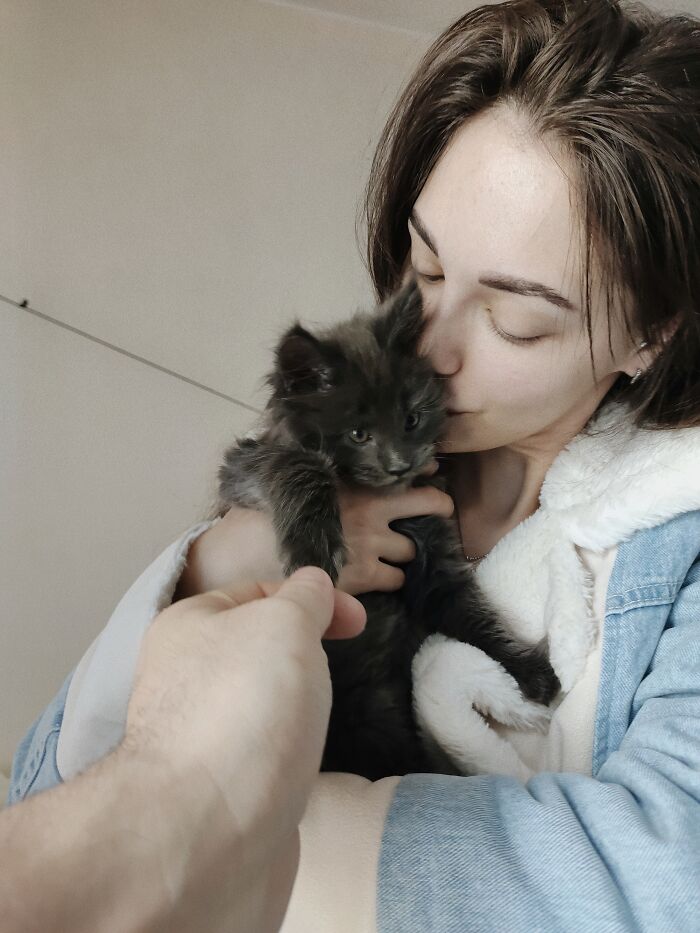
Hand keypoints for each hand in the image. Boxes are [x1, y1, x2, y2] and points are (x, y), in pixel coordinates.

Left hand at [123, 567, 365, 930]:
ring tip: (312, 727)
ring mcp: (199, 736)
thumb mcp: (284, 623)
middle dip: (306, 657)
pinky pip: (263, 755)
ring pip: (264, 704)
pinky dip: (288, 756)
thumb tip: (312, 586)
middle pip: (261, 649)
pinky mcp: (217, 788)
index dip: (311, 598)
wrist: (205, 833)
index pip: (256, 591)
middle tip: (329, 676)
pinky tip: (299, 768)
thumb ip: (304, 596)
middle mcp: (185, 677)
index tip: (358, 622)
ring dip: (298, 710)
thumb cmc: (244, 707)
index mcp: (187, 626)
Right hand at [175, 461, 453, 599]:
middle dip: (428, 514)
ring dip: (406, 552)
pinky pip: (395, 581)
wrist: (244, 553)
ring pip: (412, 550)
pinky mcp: (362, 579)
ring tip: (391, 553)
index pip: (412, 472)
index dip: (429, 476)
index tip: (435, 475)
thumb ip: (321, 470)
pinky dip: (391, 579)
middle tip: (425, 519)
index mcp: (356, 482)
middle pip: (430, 507)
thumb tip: (332, 457)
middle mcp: (372, 512)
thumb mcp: (292, 478)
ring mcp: (370, 546)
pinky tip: (376, 577)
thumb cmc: (261, 511)